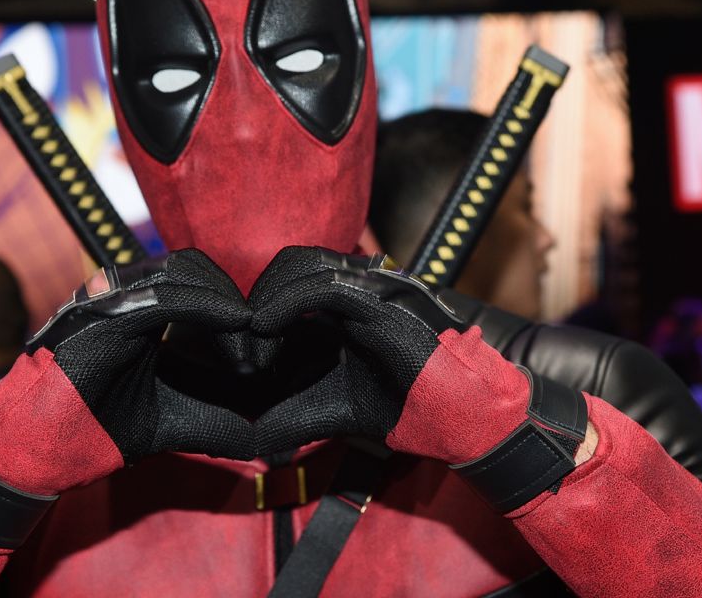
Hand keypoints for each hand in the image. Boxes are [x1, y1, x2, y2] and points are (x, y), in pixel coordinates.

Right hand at [0, 249, 255, 494]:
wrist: (38, 453)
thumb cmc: (95, 431)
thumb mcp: (171, 420)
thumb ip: (214, 417)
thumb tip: (266, 442)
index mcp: (135, 311)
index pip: (194, 280)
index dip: (231, 302)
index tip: (265, 339)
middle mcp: (119, 297)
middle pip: (193, 268)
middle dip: (232, 297)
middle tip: (261, 340)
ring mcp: (106, 302)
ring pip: (183, 274)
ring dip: (226, 302)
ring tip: (251, 340)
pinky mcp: (101, 318)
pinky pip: (164, 298)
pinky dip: (208, 307)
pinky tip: (240, 323)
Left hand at [248, 246, 577, 465]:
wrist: (462, 421)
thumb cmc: (407, 410)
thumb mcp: (334, 411)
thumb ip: (293, 416)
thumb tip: (245, 440)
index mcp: (350, 306)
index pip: (292, 277)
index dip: (260, 303)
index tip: (239, 348)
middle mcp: (362, 288)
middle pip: (293, 262)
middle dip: (259, 293)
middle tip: (241, 339)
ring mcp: (375, 291)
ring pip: (305, 265)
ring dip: (268, 295)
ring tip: (251, 334)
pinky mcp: (385, 305)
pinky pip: (327, 287)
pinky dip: (287, 302)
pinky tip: (264, 327)